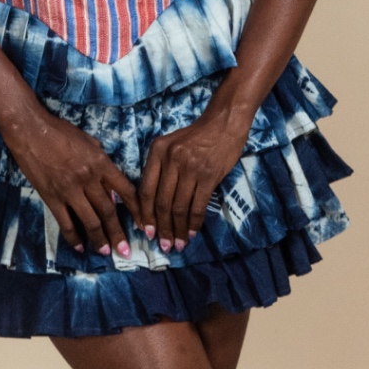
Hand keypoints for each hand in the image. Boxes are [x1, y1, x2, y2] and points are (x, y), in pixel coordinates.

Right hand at [0, 105, 138, 257]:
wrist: (30, 130)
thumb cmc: (60, 131)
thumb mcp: (89, 141)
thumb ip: (102, 162)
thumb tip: (110, 187)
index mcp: (101, 163)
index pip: (126, 190)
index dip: (137, 210)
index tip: (143, 225)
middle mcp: (89, 179)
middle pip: (108, 211)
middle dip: (118, 233)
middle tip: (126, 251)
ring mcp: (69, 189)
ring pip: (90, 220)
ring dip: (99, 239)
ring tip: (106, 252)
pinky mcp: (52, 197)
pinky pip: (65, 222)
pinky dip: (73, 237)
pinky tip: (79, 246)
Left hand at [138, 103, 250, 251]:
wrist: (224, 123)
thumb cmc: (196, 136)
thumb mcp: (170, 144)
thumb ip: (160, 168)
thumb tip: (152, 203)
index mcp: (157, 151)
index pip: (145, 189)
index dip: (144, 214)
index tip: (146, 231)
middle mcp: (171, 159)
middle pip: (161, 202)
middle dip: (161, 227)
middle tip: (162, 245)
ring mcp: (190, 168)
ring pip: (179, 207)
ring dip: (177, 229)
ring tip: (177, 244)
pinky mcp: (209, 175)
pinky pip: (198, 205)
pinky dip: (193, 223)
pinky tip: (192, 233)